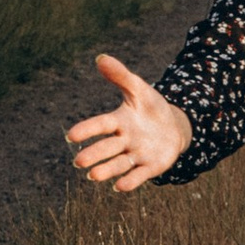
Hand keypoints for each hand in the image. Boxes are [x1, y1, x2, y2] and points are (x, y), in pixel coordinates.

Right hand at [64, 54, 195, 193]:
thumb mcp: (139, 89)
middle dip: (94, 154)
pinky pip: (139, 175)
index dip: (87, 130)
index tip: (71, 136)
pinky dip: (130, 181)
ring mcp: (136, 155)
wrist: (173, 127)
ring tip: (93, 176)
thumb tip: (100, 58)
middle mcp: (124, 140)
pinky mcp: (150, 167)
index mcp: (119, 121)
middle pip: (107, 148)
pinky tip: (120, 186)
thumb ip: (121, 76)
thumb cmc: (150, 108)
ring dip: (107, 170)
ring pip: (119, 164)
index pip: (101, 125)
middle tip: (79, 162)